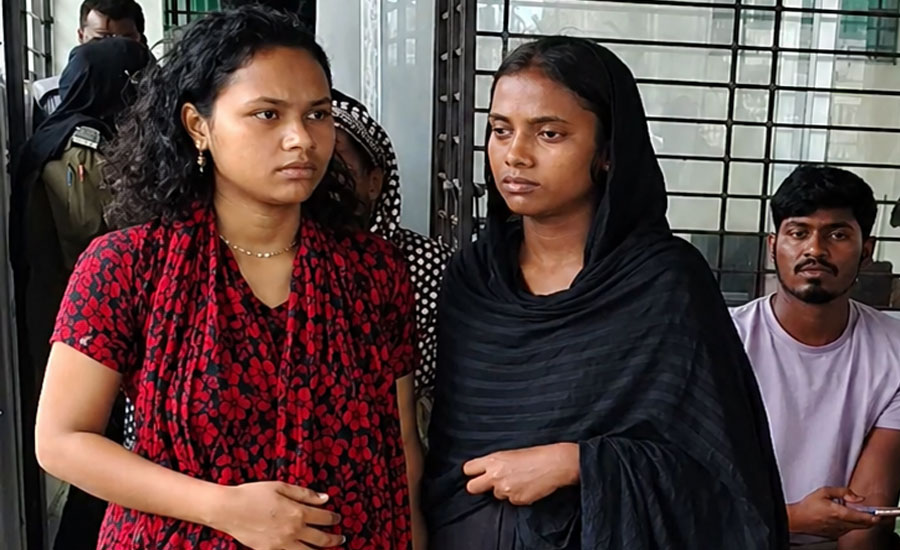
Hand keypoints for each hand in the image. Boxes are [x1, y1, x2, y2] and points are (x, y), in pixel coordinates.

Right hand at [211, 481, 343, 549]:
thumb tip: (325, 498)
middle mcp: (293, 530)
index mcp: (297, 512)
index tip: (338, 519)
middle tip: (341, 537)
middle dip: (334, 538)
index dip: (333, 518)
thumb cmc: (253, 494)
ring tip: (328, 549)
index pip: (323, 518)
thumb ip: (305, 494)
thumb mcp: (281, 487)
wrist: (229, 509)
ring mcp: (282, 543)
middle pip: (321, 539)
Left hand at [463, 443, 578, 505]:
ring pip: (496, 495)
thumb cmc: (535, 455)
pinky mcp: (516, 500)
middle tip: (488, 484)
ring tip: (519, 480)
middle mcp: (495, 475)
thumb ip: (495, 464)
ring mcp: (505, 489)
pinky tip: (527, 486)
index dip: (472, 473)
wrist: (554, 464)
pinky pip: (512, 501)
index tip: (476, 474)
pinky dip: (518, 495)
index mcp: (493, 460)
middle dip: (478, 487)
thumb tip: (487, 472)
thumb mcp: (510, 454)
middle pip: (471, 487)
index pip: (468, 469)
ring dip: (504, 490)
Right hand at [788, 486, 879, 539]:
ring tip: (856, 513)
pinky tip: (845, 518)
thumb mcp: (824, 492)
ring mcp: (839, 531)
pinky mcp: (836, 535)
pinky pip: (849, 530)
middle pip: (864, 525)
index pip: (863, 518)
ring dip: (861, 522)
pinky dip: (852, 525)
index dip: (874, 516)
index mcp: (839, 513)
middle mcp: (841, 524)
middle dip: (871, 519)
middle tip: (872, 513)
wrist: (797, 520)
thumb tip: (857, 497)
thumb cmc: (807, 506)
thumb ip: (843, 492)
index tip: (878, 513)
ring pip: (857, 528)